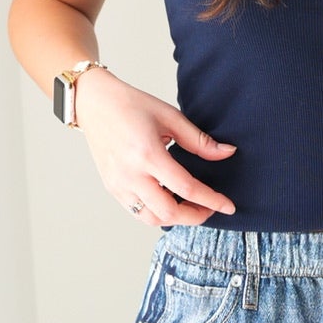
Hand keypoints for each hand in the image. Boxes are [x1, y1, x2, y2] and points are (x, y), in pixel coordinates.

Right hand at [75, 67, 236, 227]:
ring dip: (175, 218)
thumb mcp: (170, 117)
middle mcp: (130, 174)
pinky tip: (169, 200)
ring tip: (189, 205)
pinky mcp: (112, 188)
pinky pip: (138, 212)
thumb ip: (199, 141)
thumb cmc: (130, 105)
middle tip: (209, 207)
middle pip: (169, 213)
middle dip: (195, 216)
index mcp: (147, 154)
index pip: (186, 188)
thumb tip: (227, 153)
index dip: (211, 200)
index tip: (228, 206)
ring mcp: (118, 184)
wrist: (94, 103)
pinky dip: (157, 213)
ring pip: (152, 219)